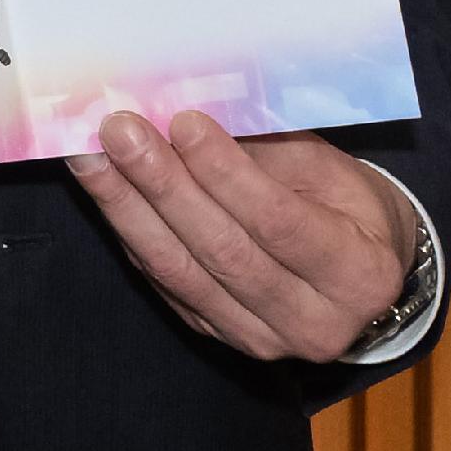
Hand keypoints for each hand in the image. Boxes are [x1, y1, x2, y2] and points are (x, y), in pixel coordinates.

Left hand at [66, 113, 409, 361]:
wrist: (355, 270)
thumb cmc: (343, 204)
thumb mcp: (328, 168)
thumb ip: (264, 149)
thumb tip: (186, 112)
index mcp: (360, 275)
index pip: (281, 223)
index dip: (227, 173)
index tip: (183, 121)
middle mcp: (314, 322)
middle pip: (223, 252)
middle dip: (163, 185)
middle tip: (120, 131)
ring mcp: (260, 338)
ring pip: (180, 271)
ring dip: (127, 206)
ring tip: (90, 154)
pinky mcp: (215, 333)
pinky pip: (162, 280)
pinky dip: (127, 228)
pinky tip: (102, 187)